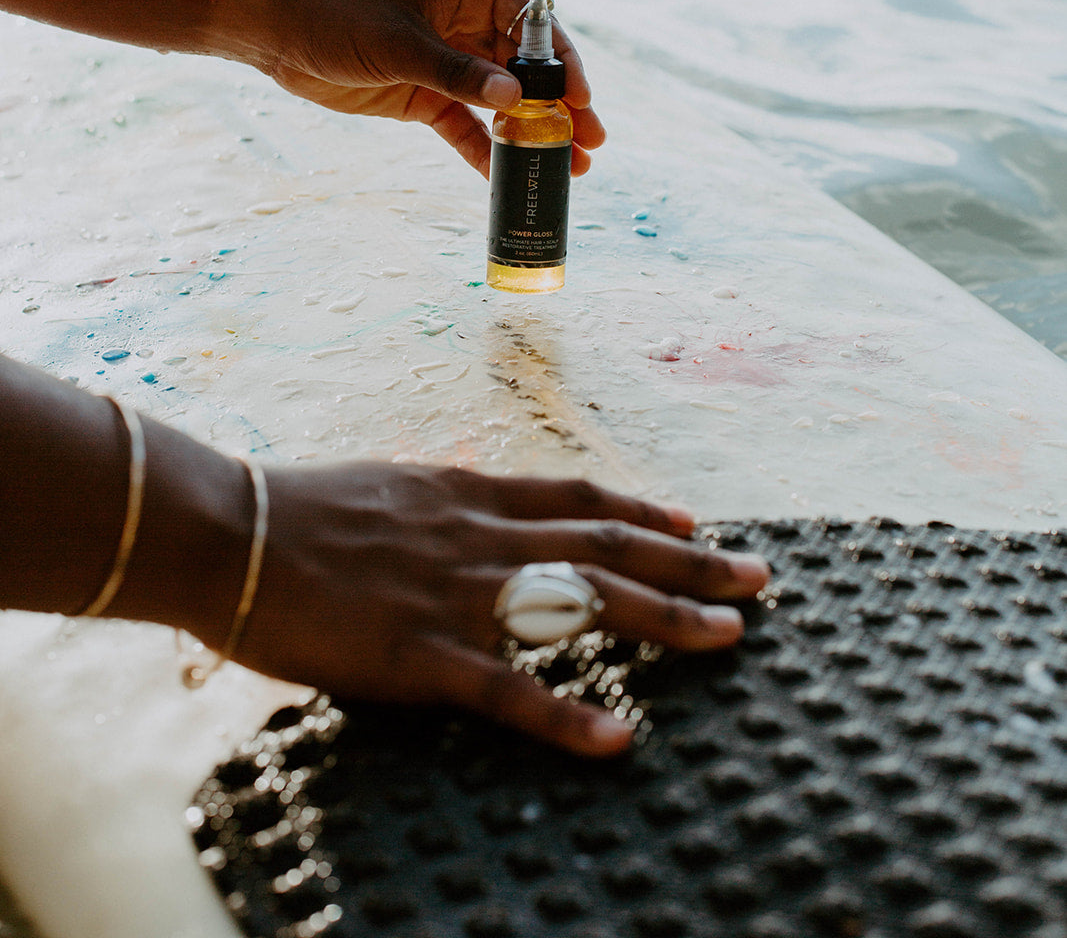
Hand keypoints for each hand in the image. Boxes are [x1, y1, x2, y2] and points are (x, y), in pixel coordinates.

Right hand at [230, 464, 769, 756]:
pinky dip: (570, 715)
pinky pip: (510, 689)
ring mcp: (459, 594)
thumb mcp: (389, 483)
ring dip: (667, 620)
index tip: (699, 526)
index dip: (648, 513)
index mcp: (469, 492)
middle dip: (693, 564)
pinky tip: (622, 737)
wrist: (232, 531)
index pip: (581, 498)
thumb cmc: (298, 509)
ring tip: (732, 637)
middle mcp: (482, 536)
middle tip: (760, 576)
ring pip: (586, 603)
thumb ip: (445, 496)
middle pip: (610, 545)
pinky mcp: (422, 654)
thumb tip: (479, 492)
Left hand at [261, 0, 604, 177]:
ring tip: (568, 168)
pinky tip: (507, 177)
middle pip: (525, 67)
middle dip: (558, 107)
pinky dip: (484, 148)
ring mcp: (447, 58)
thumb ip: (459, 74)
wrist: (277, 29)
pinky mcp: (425, 93)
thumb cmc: (337, 14)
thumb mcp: (400, 45)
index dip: (561, 63)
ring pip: (501, 99)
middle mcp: (465, 19)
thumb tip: (517, 101)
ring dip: (530, 132)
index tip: (581, 100)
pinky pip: (465, 123)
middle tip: (591, 143)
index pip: (531, 24)